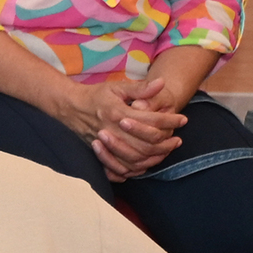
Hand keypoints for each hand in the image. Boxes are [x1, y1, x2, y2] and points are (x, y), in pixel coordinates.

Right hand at [58, 77, 185, 181]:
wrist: (69, 107)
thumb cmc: (95, 95)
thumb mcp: (117, 87)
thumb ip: (140, 88)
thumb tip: (161, 83)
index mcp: (118, 113)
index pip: (151, 120)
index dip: (170, 120)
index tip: (183, 119)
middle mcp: (112, 131)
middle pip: (145, 144)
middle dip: (165, 143)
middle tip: (178, 140)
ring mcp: (105, 145)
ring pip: (134, 158)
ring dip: (153, 157)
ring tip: (166, 151)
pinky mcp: (99, 153)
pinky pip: (119, 168)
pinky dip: (134, 169)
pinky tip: (146, 164)